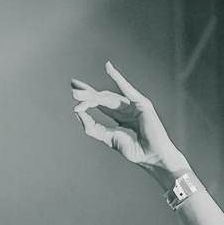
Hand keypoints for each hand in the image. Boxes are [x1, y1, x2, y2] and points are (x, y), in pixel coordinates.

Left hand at [71, 61, 187, 175]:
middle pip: (103, 98)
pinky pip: (127, 89)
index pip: (100, 103)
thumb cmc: (135, 150)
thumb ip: (93, 127)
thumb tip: (77, 113)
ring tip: (78, 94)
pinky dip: (118, 78)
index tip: (74, 93)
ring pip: (109, 97)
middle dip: (87, 95)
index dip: (87, 98)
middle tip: (73, 90)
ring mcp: (133, 104)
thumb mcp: (108, 138)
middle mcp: (125, 108)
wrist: (151, 157)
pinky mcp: (141, 103)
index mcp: (119, 117)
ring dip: (94, 95)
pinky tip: (108, 68)